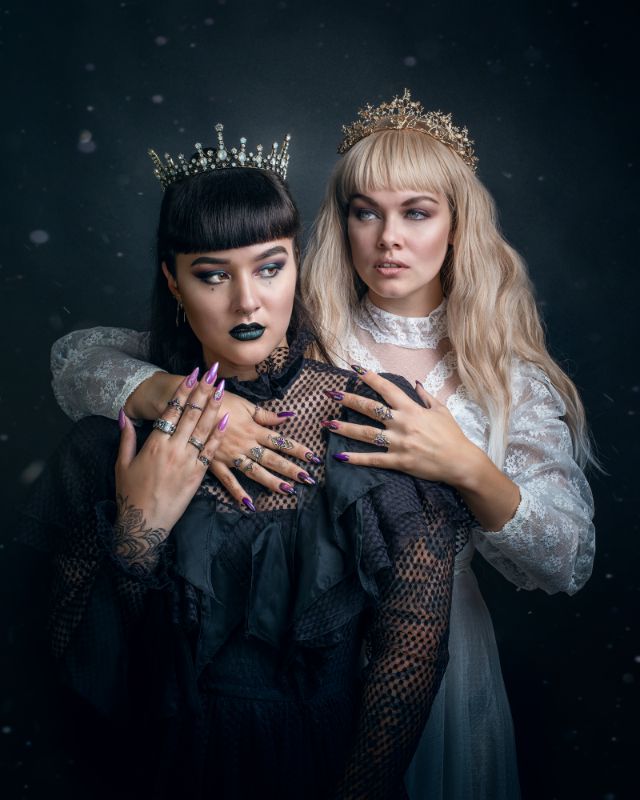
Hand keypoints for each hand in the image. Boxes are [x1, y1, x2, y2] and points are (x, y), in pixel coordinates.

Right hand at [114, 367, 226, 568]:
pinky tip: (226, 420)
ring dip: (214, 407)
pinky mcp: (198, 475)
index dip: (183, 391)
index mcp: (154, 444)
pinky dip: (218, 434)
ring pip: (203, 429)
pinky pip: (211, 450)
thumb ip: (126, 438)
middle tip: (212, 373)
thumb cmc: (130, 494)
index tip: (192, 375)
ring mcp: (187, 462)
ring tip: (221, 389)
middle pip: (191, 414)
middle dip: (202, 391)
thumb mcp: (122, 464)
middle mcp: (173, 449)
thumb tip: (123, 414)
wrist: (145, 523)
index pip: (171, 411)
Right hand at [208, 393, 321, 505]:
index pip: (280, 441)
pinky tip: (250, 505)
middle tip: (308, 479)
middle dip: (291, 469)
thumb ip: (265, 415)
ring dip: (272, 481)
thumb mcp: (245, 405)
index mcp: (254, 429)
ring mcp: (231, 456)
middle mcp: (245, 444)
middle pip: (272, 459)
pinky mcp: (216, 464)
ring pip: (255, 472)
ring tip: (288, 490)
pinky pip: (229, 481)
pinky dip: (238, 493)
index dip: (298, 449)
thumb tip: (287, 417)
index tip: (313, 457)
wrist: (192, 407)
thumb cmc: (220, 401)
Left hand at [326, 368, 520, 530]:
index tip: (355, 368)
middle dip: (349, 399)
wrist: (460, 462)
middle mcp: (402, 423)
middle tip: (331, 393)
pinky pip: (373, 459)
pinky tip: (340, 456)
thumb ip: (425, 396)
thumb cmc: (452, 435)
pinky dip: (356, 458)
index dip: (370, 378)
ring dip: (345, 428)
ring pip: (366, 434)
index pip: (387, 389)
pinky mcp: (398, 461)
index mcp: (412, 409)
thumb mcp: (441, 411)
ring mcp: (399, 443)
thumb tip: (415, 383)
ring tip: (327, 423)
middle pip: (370, 409)